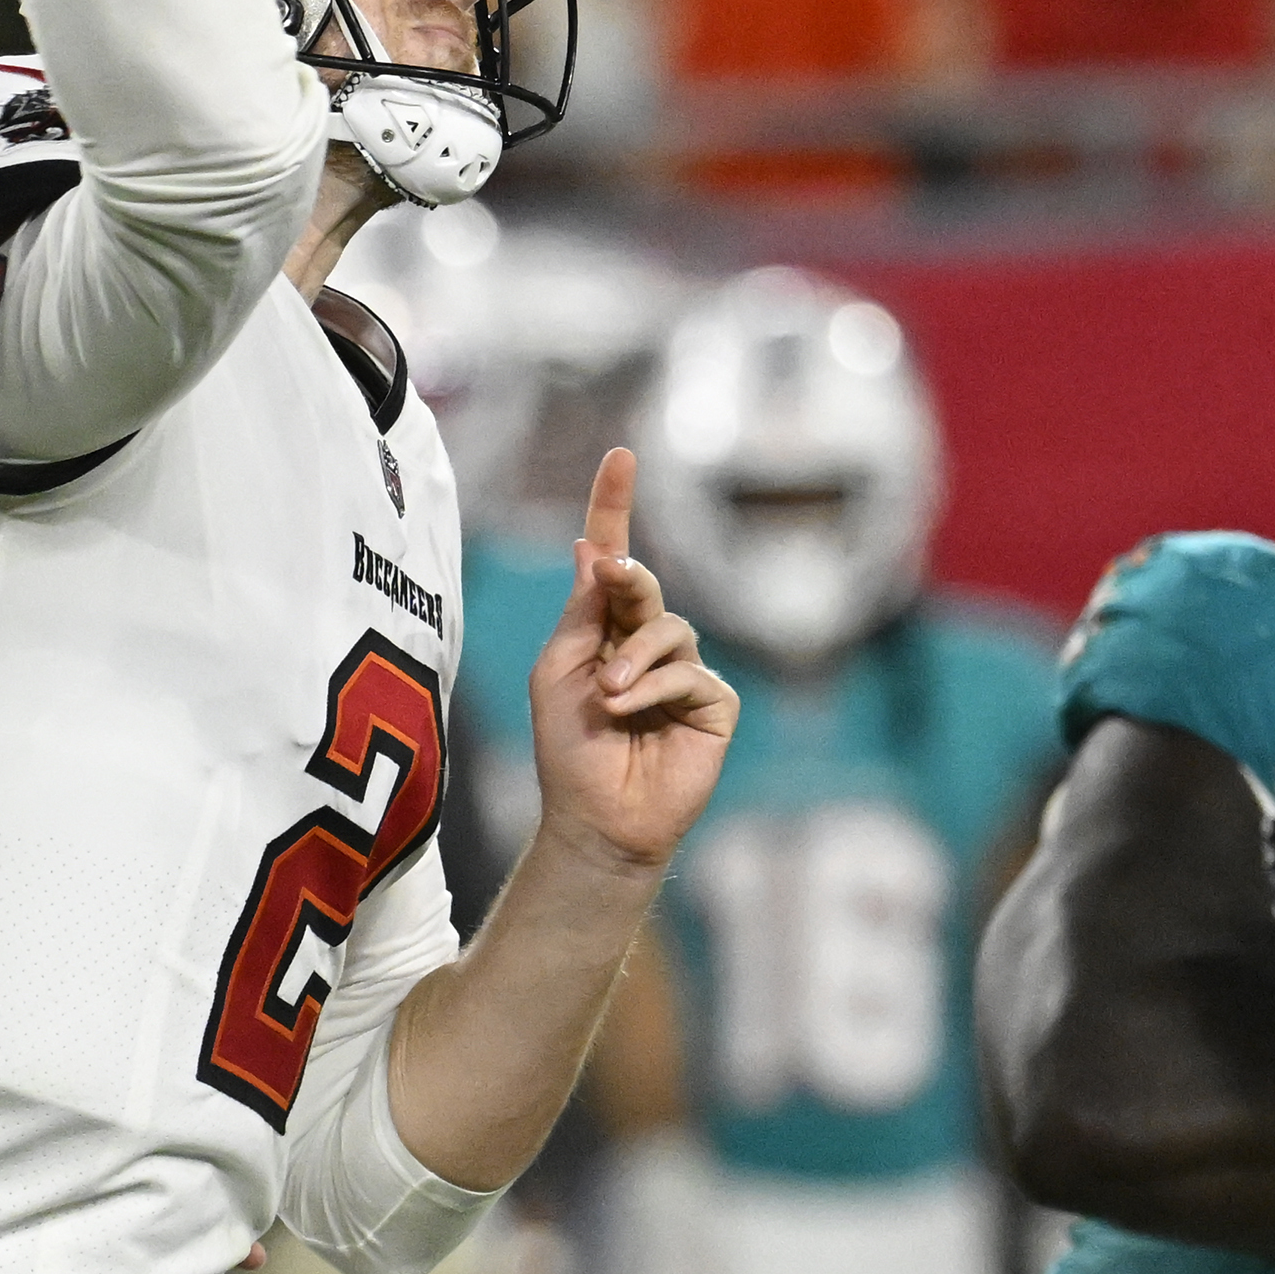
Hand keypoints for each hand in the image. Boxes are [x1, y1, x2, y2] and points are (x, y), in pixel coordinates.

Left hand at [518, 450, 738, 876]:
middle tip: (613, 573)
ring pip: (670, 628)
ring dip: (634, 658)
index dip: (615, 505)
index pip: (613, 556)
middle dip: (628, 577)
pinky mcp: (713, 703)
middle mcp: (645, 640)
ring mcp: (684, 670)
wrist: (596, 817)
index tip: (620, 456)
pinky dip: (657, 688)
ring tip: (610, 697)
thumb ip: (582, 612)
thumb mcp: (561, 670)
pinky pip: (692, 673)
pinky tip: (634, 713)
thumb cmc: (568, 748)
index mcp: (602, 627)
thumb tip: (596, 548)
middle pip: (643, 584)